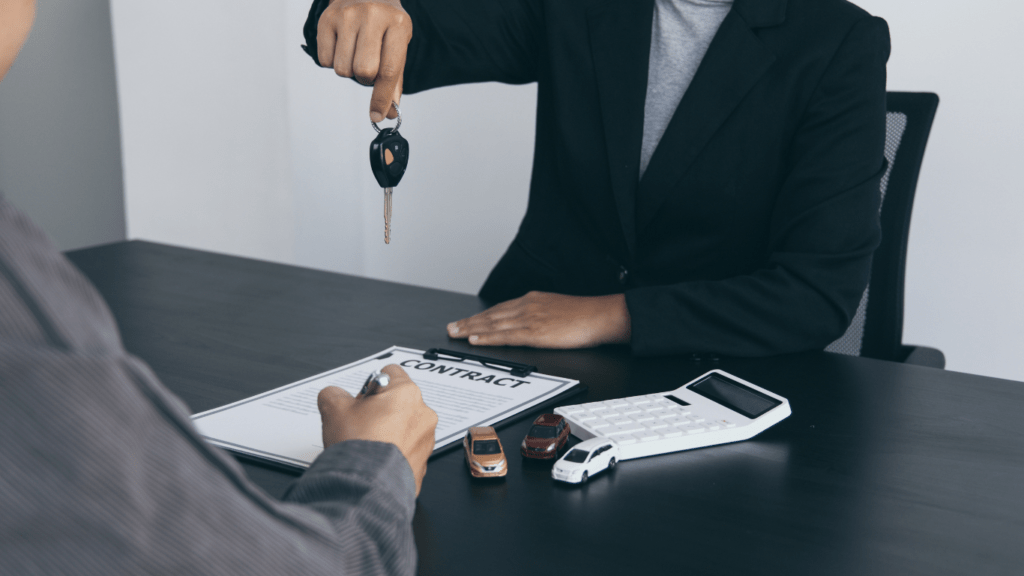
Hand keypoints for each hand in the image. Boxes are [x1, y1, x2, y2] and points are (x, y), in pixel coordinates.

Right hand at [317, 0, 411, 121]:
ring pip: (342, 69)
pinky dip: (333, 61)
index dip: (382, 98)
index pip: (389, 70)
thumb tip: (389, 113)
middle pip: (363, 71)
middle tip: (368, 67)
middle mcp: (372, 16)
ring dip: (349, 71)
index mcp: (398, 24)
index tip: (377, 115)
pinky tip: (343, 46)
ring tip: (356, 53)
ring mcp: (347, 15)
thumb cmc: (385, 24)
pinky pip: (325, 60)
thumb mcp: (398, 46)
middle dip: (365, 79)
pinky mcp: (327, 18)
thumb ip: (394, 80)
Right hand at [317, 365, 437, 494]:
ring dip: (387, 431)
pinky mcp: (422, 464)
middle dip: (379, 410)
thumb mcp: (333, 408)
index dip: (370, 385)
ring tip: (366, 443)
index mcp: (407, 393)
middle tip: (360, 423)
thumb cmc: (358, 447)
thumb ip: (334, 393)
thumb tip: (334, 396)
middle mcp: (423, 415)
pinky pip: (406, 450)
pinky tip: (375, 459)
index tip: (361, 399)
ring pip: (404, 427)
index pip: (390, 373)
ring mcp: (426, 441)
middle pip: (398, 402)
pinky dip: (393, 452)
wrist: (366, 487)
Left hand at [447, 291, 631, 348]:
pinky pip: (505, 336)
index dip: (480, 316)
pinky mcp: (535, 332)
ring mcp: (530, 319)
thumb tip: (530, 321)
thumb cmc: (585, 315)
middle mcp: (527, 306)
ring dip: (471, 329)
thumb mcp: (557, 307)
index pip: (499, 309)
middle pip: (491, 315)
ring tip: (455, 334)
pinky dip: (487, 338)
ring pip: (493, 325)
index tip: (466, 321)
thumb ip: (540, 313)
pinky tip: (475, 340)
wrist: (601, 315)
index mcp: (532, 300)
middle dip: (469, 322)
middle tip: (451, 328)